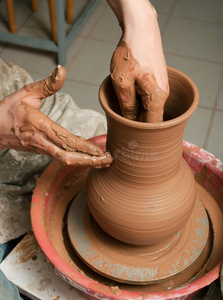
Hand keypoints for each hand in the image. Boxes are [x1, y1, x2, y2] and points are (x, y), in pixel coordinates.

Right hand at [0, 66, 111, 167]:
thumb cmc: (9, 110)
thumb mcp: (26, 93)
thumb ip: (47, 84)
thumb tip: (62, 69)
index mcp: (38, 124)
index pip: (63, 138)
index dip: (82, 146)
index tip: (98, 150)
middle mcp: (41, 140)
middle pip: (67, 155)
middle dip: (89, 159)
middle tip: (108, 160)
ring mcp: (41, 148)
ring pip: (65, 159)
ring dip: (85, 162)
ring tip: (102, 161)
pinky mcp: (42, 151)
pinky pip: (61, 157)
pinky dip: (77, 159)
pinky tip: (89, 157)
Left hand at [107, 0, 168, 121]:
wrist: (141, 28)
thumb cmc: (131, 53)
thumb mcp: (122, 83)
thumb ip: (127, 106)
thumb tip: (130, 121)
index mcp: (157, 97)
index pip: (152, 125)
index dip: (140, 133)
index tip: (129, 138)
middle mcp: (163, 94)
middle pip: (151, 117)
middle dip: (137, 123)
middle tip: (121, 125)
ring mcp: (161, 86)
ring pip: (149, 107)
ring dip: (137, 111)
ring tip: (122, 110)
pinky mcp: (157, 80)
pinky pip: (149, 96)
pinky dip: (139, 100)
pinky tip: (128, 96)